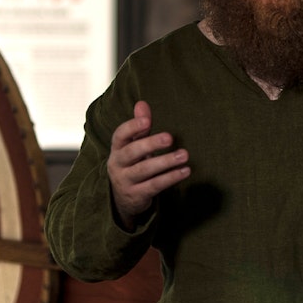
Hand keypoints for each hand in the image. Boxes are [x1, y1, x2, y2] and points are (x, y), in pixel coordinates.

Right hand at [107, 101, 189, 229]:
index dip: (132, 127)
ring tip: (184, 155)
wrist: (122, 199)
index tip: (147, 120)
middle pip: (132, 152)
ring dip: (165, 162)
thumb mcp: (133, 146)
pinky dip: (170, 178)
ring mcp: (125, 181)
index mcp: (117, 149)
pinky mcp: (136, 196)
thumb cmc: (131, 164)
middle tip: (170, 137)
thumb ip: (139, 127)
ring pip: (144, 170)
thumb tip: (142, 103)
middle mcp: (118, 164)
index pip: (120, 135)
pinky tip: (185, 171)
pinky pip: (154, 186)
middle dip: (150, 144)